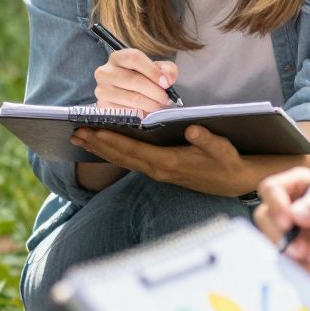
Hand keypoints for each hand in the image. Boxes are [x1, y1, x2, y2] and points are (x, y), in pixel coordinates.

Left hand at [73, 124, 304, 198]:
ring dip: (102, 150)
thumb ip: (209, 140)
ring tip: (80, 139)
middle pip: (122, 157)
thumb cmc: (229, 162)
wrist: (236, 182)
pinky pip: (132, 162)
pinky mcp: (161, 170)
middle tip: (73, 134)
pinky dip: (115, 153)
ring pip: (124, 161)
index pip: (134, 151)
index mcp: (170, 163)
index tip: (91, 131)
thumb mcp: (224, 150)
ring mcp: (159, 172)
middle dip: (97, 145)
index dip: (111, 140)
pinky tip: (103, 146)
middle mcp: (159, 170)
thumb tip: (194, 128)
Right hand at [93, 47, 178, 116]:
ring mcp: (102, 90)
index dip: (152, 70)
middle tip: (166, 99)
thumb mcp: (156, 69)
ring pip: (132, 98)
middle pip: (135, 80)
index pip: (134, 58)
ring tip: (159, 105)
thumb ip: (167, 69)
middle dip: (155, 91)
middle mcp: (105, 72)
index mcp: (117, 57)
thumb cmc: (141, 78)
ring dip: (151, 104)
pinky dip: (141, 113)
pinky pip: (127, 112)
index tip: (166, 83)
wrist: (125, 94)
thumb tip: (168, 79)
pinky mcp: (103, 107)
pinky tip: (147, 112)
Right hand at [251, 166, 309, 291]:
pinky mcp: (285, 252)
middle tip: (305, 251)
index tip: (288, 223)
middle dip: (283, 236)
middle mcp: (290, 205)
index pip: (273, 188)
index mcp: (304, 186)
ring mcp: (286, 230)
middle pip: (265, 215)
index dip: (275, 204)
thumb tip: (296, 211)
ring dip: (293, 252)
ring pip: (269, 238)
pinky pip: (277, 258)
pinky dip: (296, 265)